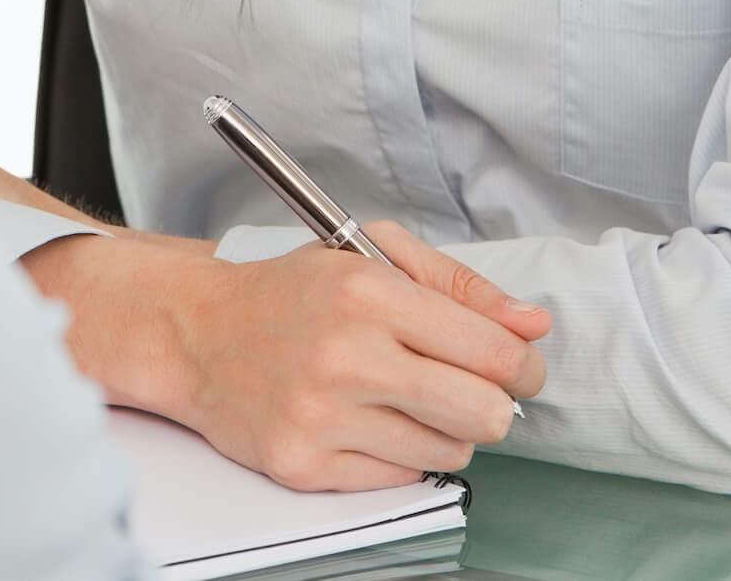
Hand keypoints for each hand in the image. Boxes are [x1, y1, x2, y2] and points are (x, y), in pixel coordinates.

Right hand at [27, 222, 548, 492]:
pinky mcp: (304, 464)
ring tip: (406, 397)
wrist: (198, 332)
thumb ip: (459, 286)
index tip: (519, 367)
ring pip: (448, 451)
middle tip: (474, 389)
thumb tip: (532, 325)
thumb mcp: (370, 254)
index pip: (492, 352)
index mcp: (367, 292)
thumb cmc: (290, 290)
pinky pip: (398, 477)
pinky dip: (399, 452)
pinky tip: (369, 418)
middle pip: (484, 413)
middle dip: (494, 404)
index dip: (523, 365)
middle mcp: (345, 355)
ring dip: (444, 428)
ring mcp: (322, 415)